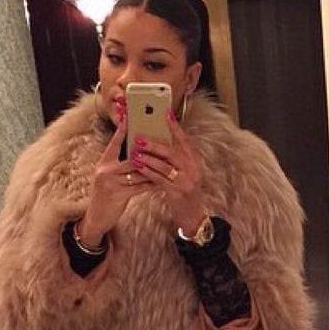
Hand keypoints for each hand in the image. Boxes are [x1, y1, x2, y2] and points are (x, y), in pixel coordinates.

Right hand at [79, 112, 151, 247]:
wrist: (96, 217)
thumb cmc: (106, 195)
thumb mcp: (108, 176)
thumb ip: (119, 164)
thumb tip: (138, 154)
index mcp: (104, 162)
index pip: (115, 143)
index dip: (123, 130)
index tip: (131, 117)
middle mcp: (106, 170)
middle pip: (131, 157)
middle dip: (147, 152)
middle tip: (162, 144)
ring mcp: (111, 183)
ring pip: (137, 172)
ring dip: (153, 169)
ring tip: (166, 163)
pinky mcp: (118, 195)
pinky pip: (139, 187)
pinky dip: (151, 184)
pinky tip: (160, 181)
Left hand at [128, 110, 206, 236]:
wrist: (193, 216)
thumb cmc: (185, 193)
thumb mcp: (185, 174)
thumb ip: (177, 161)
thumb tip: (160, 145)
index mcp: (193, 162)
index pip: (184, 141)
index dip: (174, 127)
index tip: (164, 114)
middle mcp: (191, 170)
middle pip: (172, 152)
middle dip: (154, 144)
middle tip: (139, 138)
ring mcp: (185, 182)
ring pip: (164, 165)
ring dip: (147, 158)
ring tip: (134, 152)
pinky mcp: (176, 193)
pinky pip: (159, 180)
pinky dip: (148, 172)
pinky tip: (138, 167)